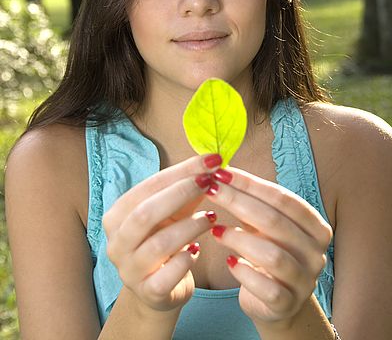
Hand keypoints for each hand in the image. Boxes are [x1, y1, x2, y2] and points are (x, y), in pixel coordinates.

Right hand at [102, 154, 221, 312]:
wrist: (159, 289)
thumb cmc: (165, 240)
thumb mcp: (173, 212)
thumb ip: (187, 190)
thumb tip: (212, 163)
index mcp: (118, 215)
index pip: (148, 187)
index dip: (180, 172)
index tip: (210, 161)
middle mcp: (117, 242)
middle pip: (146, 213)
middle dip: (181, 193)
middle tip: (211, 183)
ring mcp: (129, 270)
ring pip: (159, 243)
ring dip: (191, 226)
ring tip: (211, 218)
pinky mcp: (148, 292)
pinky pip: (168, 274)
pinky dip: (187, 259)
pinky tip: (197, 250)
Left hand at [205, 167, 332, 326]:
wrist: (275, 302)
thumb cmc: (268, 252)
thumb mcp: (266, 226)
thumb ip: (252, 202)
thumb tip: (222, 170)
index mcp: (316, 227)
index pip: (282, 198)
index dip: (251, 184)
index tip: (222, 172)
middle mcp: (316, 253)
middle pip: (275, 221)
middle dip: (238, 202)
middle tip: (211, 190)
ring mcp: (305, 280)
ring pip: (272, 254)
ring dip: (239, 238)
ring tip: (215, 229)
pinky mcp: (288, 305)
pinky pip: (267, 288)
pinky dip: (245, 273)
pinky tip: (229, 262)